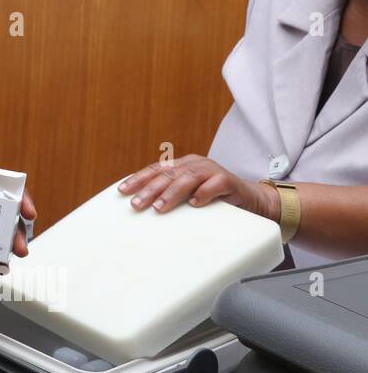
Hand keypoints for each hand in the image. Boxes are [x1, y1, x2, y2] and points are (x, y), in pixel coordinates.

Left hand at [117, 154, 279, 219]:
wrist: (251, 199)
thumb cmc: (214, 198)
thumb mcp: (189, 195)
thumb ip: (170, 196)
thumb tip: (142, 207)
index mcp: (182, 165)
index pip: (156, 170)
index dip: (138, 179)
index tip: (122, 191)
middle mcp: (195, 164)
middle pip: (168, 174)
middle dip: (149, 189)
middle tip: (136, 204)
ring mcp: (212, 170)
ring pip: (188, 178)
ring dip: (172, 193)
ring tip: (159, 207)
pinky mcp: (229, 181)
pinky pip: (216, 184)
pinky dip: (204, 193)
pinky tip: (195, 204)